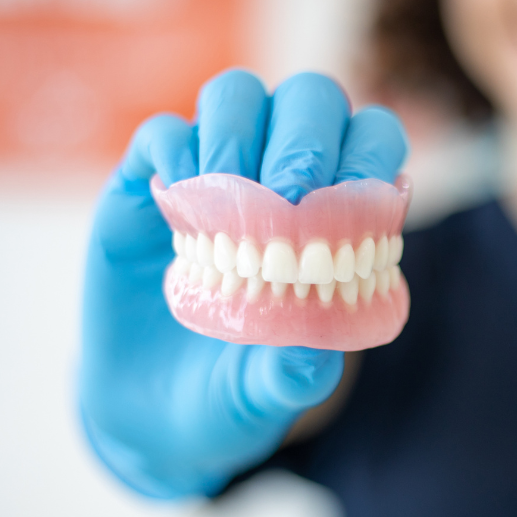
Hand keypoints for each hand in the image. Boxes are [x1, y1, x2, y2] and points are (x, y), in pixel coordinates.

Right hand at [79, 70, 407, 498]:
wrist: (145, 419)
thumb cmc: (229, 400)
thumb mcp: (262, 400)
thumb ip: (291, 378)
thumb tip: (315, 357)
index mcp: (336, 218)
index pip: (371, 142)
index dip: (369, 154)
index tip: (349, 201)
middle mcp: (278, 180)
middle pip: (309, 100)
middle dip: (305, 136)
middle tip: (288, 194)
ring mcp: (213, 178)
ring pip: (237, 96)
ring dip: (237, 133)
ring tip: (226, 194)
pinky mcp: (147, 186)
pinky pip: (162, 133)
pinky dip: (174, 152)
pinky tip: (175, 204)